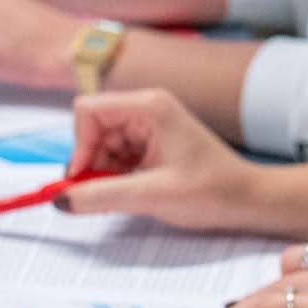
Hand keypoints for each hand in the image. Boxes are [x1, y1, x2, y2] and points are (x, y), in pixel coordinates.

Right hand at [60, 88, 255, 229]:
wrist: (247, 200)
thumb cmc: (211, 191)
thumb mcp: (151, 196)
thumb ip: (101, 196)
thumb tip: (60, 201)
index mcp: (149, 106)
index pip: (88, 110)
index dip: (78, 145)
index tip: (81, 179)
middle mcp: (147, 108)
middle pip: (93, 127)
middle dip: (90, 161)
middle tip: (100, 195)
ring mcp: (150, 124)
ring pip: (102, 143)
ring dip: (102, 171)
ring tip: (123, 195)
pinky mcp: (152, 142)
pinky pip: (117, 153)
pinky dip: (115, 174)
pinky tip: (131, 191)